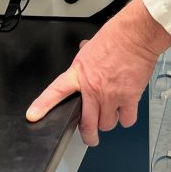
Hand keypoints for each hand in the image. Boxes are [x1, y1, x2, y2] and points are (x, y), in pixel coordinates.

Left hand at [25, 0, 170, 145]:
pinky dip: (126, 119)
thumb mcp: (92, 45)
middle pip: (86, 124)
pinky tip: (126, 111)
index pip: (56, 91)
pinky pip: (126, 120)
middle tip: (90, 137)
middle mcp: (93, 88)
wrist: (136, 34)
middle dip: (88, 135)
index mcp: (80, 73)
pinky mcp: (129, 98)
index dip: (43, 105)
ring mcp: (111, 96)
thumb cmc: (117, 35)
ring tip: (112, 113)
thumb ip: (85, 55)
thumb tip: (84, 50)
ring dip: (109, 121)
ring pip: (107, 124)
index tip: (34, 115)